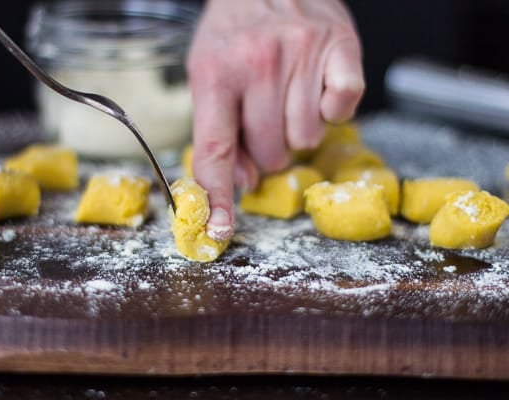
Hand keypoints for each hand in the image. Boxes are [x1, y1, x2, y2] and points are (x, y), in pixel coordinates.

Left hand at [187, 0, 363, 240]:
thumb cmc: (234, 33)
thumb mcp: (208, 75)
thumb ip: (220, 131)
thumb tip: (241, 183)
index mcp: (216, 74)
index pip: (216, 150)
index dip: (217, 196)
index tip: (220, 231)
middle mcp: (259, 63)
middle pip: (270, 152)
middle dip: (268, 149)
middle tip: (265, 119)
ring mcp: (303, 53)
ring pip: (306, 137)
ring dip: (297, 129)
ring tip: (288, 97)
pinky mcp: (341, 47)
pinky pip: (344, 107)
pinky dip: (333, 108)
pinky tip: (317, 88)